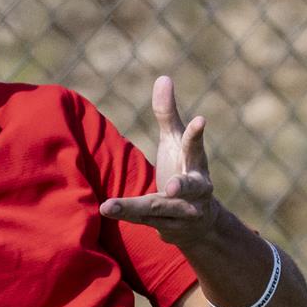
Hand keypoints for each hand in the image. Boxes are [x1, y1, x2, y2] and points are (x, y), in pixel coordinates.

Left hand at [98, 76, 223, 245]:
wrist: (199, 223)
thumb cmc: (184, 170)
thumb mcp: (176, 142)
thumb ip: (169, 114)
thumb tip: (163, 77)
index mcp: (196, 164)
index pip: (196, 147)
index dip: (196, 135)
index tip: (200, 120)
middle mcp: (196, 191)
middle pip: (188, 187)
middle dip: (182, 188)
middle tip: (173, 187)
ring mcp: (183, 213)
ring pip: (158, 209)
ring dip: (134, 208)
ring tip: (109, 206)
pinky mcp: (168, 229)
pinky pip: (145, 222)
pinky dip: (126, 215)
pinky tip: (106, 208)